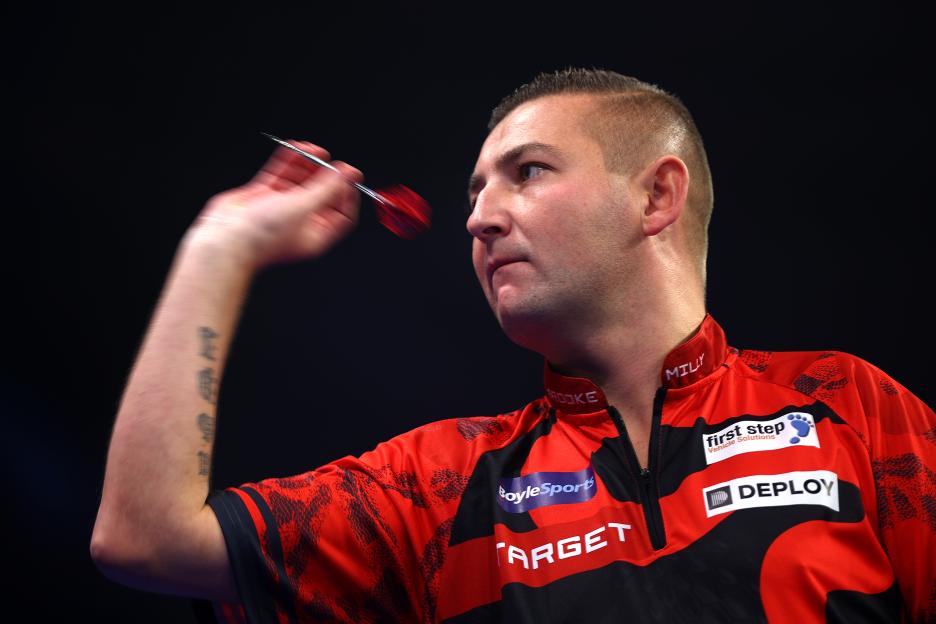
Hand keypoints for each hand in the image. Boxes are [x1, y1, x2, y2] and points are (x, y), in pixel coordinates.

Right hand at [187, 141, 362, 271]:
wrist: (227, 239)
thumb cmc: (264, 235)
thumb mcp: (305, 207)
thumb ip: (328, 188)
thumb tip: (349, 173)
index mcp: (315, 234)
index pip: (341, 213)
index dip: (347, 194)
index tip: (349, 175)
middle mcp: (300, 222)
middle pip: (320, 193)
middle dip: (326, 175)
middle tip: (331, 160)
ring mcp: (280, 207)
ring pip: (299, 181)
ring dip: (307, 164)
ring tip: (312, 149)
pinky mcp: (262, 195)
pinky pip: (279, 174)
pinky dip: (288, 161)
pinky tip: (296, 148)